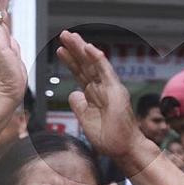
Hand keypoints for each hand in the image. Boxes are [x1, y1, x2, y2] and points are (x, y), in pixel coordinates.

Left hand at [55, 30, 141, 158]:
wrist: (122, 149)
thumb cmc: (108, 138)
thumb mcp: (85, 119)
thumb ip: (79, 105)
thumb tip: (73, 93)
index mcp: (95, 94)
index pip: (81, 73)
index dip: (70, 61)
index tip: (60, 50)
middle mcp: (102, 88)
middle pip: (86, 65)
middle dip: (74, 50)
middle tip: (64, 34)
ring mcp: (110, 88)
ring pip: (94, 64)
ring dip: (82, 49)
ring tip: (71, 36)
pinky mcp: (116, 91)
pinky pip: (106, 71)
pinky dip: (97, 59)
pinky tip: (88, 47)